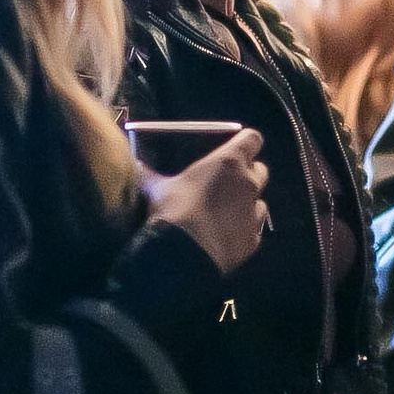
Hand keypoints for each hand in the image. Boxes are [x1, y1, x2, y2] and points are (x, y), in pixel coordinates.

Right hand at [143, 129, 267, 273]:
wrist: (184, 253)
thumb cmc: (174, 210)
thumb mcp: (157, 188)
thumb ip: (149, 175)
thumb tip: (132, 164)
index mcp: (229, 162)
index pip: (252, 140)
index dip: (247, 143)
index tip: (237, 149)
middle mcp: (248, 184)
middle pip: (261, 170)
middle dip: (248, 174)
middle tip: (228, 183)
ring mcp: (254, 213)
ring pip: (261, 202)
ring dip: (248, 204)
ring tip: (227, 213)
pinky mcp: (253, 240)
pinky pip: (254, 231)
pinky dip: (244, 232)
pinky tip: (227, 237)